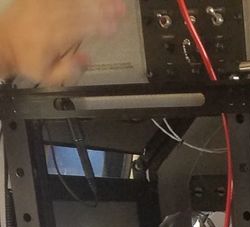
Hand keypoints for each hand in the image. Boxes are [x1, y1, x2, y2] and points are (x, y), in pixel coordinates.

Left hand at [0, 0, 124, 85]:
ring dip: (93, 1)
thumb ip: (69, 70)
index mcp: (53, 38)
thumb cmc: (26, 60)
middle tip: (120, 9)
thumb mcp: (49, 77)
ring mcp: (42, 7)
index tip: (114, 27)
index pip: (81, 29)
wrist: (3, 45)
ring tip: (110, 2)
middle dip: (102, 10)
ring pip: (72, 1)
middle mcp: (48, 19)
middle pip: (80, 12)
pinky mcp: (38, 0)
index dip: (99, 27)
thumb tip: (87, 59)